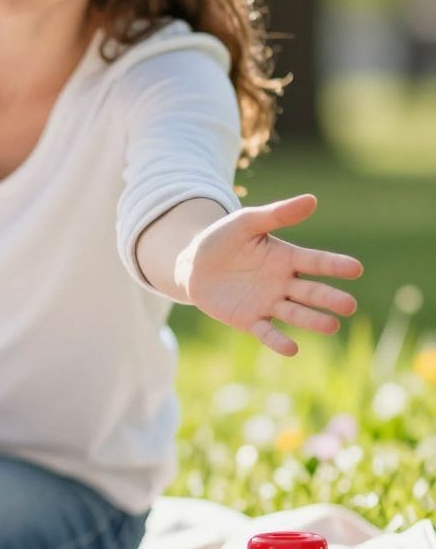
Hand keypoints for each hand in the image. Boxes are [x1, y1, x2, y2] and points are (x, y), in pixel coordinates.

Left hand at [178, 194, 361, 356]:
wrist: (192, 264)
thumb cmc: (223, 239)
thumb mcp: (245, 222)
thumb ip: (275, 215)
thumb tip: (312, 199)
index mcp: (287, 258)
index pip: (316, 262)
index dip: (335, 265)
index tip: (355, 269)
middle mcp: (284, 283)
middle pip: (311, 292)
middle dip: (329, 299)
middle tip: (349, 305)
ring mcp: (268, 303)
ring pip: (295, 313)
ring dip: (312, 320)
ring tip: (331, 326)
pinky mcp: (249, 320)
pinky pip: (266, 332)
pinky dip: (278, 341)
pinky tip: (292, 349)